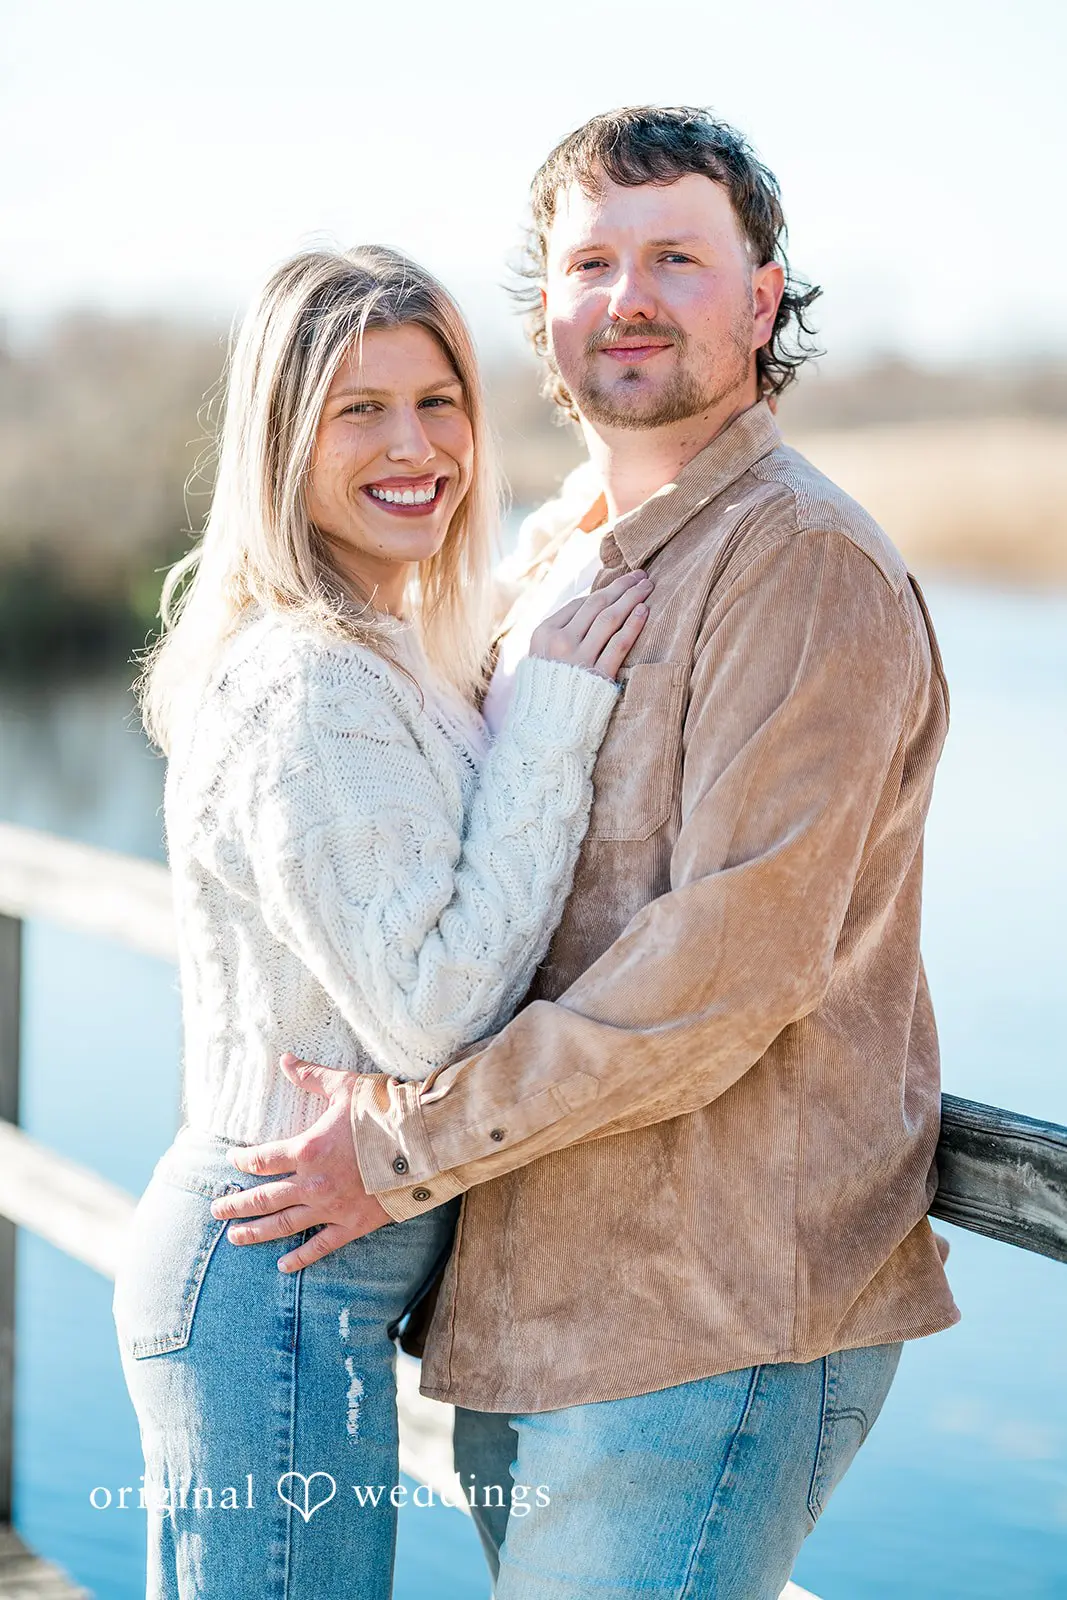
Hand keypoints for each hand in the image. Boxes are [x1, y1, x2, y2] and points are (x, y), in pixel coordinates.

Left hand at [209, 1054, 392, 1271]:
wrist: (423, 1144)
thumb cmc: (384, 1112)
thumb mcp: (345, 1087)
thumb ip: (312, 1077)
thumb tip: (285, 1060)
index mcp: (306, 1150)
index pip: (260, 1159)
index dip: (241, 1160)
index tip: (231, 1161)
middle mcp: (312, 1183)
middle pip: (263, 1198)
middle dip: (236, 1205)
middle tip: (216, 1211)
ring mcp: (330, 1208)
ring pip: (283, 1225)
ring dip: (256, 1232)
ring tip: (235, 1237)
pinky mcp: (352, 1224)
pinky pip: (320, 1246)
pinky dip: (300, 1257)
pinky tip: (283, 1266)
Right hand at [529, 569, 652, 680]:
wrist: (546, 730)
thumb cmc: (548, 692)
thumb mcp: (542, 657)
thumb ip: (560, 634)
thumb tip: (589, 609)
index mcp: (544, 633)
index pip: (579, 604)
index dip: (604, 590)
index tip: (621, 582)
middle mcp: (560, 642)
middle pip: (596, 605)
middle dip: (622, 587)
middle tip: (641, 576)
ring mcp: (579, 658)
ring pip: (609, 618)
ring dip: (631, 598)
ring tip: (647, 587)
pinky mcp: (597, 675)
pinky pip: (619, 644)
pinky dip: (633, 625)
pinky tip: (645, 611)